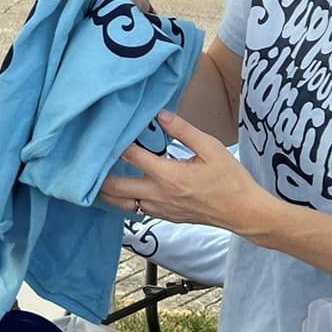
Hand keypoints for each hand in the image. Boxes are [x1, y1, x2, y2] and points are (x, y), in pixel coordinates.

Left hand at [94, 109, 274, 236]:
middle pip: (114, 188)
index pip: (130, 156)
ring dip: (107, 191)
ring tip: (97, 175)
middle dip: (98, 174)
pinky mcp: (165, 217)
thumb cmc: (230, 179)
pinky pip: (135, 210)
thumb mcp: (210, 148)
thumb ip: (183, 130)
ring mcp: (160, 210)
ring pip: (121, 203)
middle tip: (88, 159)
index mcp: (169, 176)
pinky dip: (123, 199)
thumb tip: (160, 114)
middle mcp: (158, 195)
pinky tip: (122, 188)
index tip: (107, 130)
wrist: (243, 213)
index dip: (115, 142)